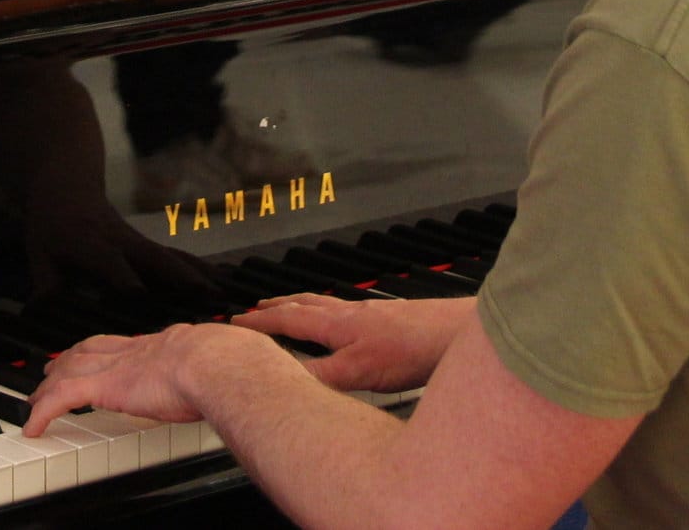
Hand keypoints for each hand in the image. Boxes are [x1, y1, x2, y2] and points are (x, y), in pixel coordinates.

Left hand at [22, 201, 219, 298]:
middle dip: (183, 279)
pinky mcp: (148, 246)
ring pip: (174, 258)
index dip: (127, 282)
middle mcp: (122, 243)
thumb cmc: (51, 225)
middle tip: (209, 298)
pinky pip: (177, 258)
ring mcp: (139, 243)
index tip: (144, 300)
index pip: (114, 266)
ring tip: (228, 294)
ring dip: (202, 276)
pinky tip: (224, 282)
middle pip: (156, 260)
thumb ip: (45, 284)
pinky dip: (202, 270)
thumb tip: (43, 314)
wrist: (67, 186)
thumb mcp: (38, 254)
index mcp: (92, 245)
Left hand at [22, 322, 291, 435]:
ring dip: (51, 384)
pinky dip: (44, 412)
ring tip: (36, 396)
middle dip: (72, 357)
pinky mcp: (108, 385)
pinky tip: (34, 427)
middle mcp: (140, 349)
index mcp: (169, 345)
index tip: (105, 353)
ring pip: (73, 368)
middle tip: (55, 367)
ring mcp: (122, 365)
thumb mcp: (235, 365)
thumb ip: (236, 374)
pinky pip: (64, 398)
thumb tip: (260, 385)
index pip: (131, 344)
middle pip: (94, 347)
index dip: (113, 348)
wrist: (225, 364)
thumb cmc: (239, 366)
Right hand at [233, 293, 474, 393]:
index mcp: (336, 323)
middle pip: (304, 305)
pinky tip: (340, 325)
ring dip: (301, 307)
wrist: (454, 332)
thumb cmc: (412, 348)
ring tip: (289, 308)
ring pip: (325, 306)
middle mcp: (349, 313)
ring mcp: (369, 314)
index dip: (259, 322)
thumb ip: (319, 376)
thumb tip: (283, 384)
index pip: (287, 319)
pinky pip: (345, 313)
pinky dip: (328, 314)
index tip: (235, 320)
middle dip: (276, 307)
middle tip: (255, 308)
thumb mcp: (357, 372)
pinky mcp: (387, 320)